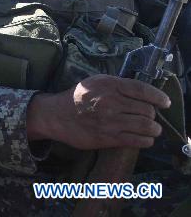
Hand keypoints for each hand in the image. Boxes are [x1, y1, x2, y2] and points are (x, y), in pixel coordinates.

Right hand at [27, 74, 169, 149]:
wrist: (56, 115)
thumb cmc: (77, 97)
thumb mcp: (95, 82)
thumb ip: (117, 85)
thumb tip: (142, 93)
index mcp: (109, 85)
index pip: (142, 90)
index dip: (158, 97)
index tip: (165, 103)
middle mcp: (111, 102)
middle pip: (147, 110)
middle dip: (152, 115)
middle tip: (149, 117)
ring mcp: (110, 121)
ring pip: (146, 126)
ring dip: (153, 129)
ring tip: (152, 129)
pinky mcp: (109, 137)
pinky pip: (138, 140)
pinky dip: (146, 140)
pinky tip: (144, 138)